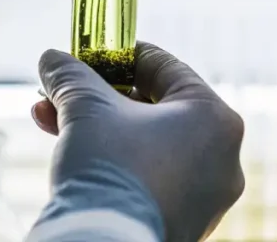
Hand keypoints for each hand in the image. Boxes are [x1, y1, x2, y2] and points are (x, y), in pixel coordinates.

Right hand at [33, 43, 245, 241]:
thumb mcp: (85, 108)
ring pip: (148, 144)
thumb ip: (70, 75)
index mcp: (215, 118)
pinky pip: (151, 177)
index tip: (88, 54)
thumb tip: (52, 59)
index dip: (119, 55)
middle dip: (99, 97)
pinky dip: (117, 162)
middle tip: (62, 92)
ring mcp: (208, 195)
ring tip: (52, 122)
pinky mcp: (187, 221)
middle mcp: (224, 157)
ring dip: (100, 128)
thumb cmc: (109, 168)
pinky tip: (75, 155)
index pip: (165, 67)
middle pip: (154, 108)